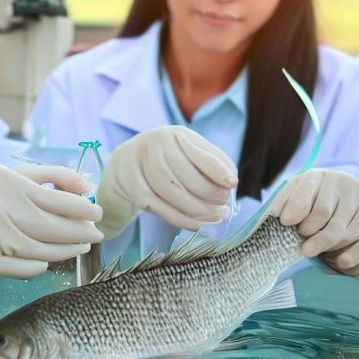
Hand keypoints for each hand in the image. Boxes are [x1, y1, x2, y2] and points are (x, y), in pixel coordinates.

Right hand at [0, 162, 103, 279]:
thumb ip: (42, 176)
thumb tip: (84, 184)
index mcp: (5, 184)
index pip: (56, 199)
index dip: (82, 209)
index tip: (97, 212)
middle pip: (53, 228)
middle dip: (80, 232)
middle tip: (95, 233)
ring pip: (41, 251)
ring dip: (65, 251)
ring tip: (78, 246)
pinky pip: (21, 269)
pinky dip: (38, 267)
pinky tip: (48, 261)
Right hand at [96, 126, 237, 238]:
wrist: (127, 163)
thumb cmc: (168, 160)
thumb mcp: (188, 153)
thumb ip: (210, 163)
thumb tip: (230, 183)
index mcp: (175, 134)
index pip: (198, 153)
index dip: (217, 169)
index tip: (232, 184)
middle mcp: (154, 144)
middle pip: (183, 173)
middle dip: (208, 193)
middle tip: (223, 207)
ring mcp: (138, 163)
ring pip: (168, 190)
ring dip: (195, 208)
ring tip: (214, 217)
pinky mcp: (130, 185)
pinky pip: (156, 205)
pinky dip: (179, 218)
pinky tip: (196, 224)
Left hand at [270, 169, 358, 275]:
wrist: (341, 198)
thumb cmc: (310, 199)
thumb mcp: (294, 194)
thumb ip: (283, 201)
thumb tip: (274, 214)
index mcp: (319, 176)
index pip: (306, 192)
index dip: (295, 208)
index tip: (286, 222)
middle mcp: (343, 185)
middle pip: (323, 213)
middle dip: (308, 232)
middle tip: (302, 246)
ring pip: (342, 230)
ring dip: (327, 245)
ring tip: (313, 251)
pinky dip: (351, 255)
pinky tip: (340, 262)